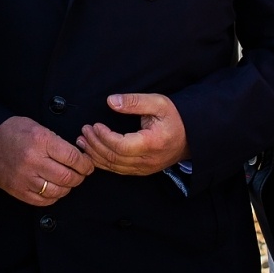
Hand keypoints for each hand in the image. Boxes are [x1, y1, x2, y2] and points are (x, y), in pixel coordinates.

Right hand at [0, 116, 95, 205]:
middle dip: (80, 177)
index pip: (73, 158)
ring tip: (68, 181)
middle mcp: (33, 161)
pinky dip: (53, 197)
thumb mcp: (38, 127)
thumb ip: (57, 142)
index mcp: (40, 141)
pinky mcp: (17, 190)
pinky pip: (42, 200)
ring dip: (68, 188)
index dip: (86, 163)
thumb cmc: (14, 132)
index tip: (88, 164)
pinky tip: (55, 189)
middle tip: (81, 174)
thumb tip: (78, 156)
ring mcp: (24, 178)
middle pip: (67, 177)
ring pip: (57, 191)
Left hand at [75, 93, 189, 175]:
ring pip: (113, 166)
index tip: (95, 125)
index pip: (121, 146)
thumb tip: (112, 101)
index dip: (104, 137)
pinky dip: (102, 162)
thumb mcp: (158, 103)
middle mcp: (147, 160)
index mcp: (152, 143)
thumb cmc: (175, 118)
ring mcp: (144, 168)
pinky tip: (92, 152)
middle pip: (114, 158)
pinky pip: (118, 170)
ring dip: (95, 154)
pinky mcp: (141, 171)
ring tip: (82, 141)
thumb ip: (134, 101)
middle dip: (95, 144)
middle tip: (84, 130)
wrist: (191, 137)